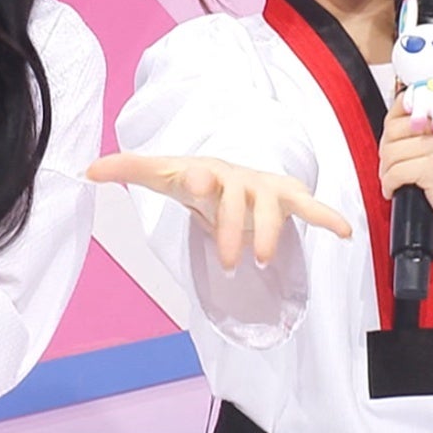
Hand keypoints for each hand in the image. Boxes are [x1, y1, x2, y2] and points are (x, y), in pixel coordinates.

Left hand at [87, 153, 351, 268]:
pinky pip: (311, 207)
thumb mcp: (163, 174)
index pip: (202, 174)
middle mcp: (239, 177)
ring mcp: (266, 188)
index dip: (200, 179)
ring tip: (262, 260)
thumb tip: (86, 170)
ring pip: (275, 208)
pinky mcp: (288, 198)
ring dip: (271, 233)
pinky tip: (346, 234)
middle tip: (230, 262)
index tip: (195, 182)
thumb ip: (128, 171)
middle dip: (233, 229)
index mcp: (207, 172)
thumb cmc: (196, 179)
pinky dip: (328, 217)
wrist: (232, 174)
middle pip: (237, 200)